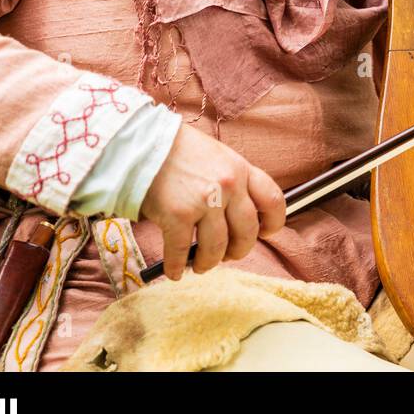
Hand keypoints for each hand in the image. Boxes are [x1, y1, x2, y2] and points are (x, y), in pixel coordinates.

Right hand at [139, 122, 285, 279]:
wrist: (139, 142)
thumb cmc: (175, 150)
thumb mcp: (215, 156)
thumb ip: (230, 181)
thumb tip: (235, 215)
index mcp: (240, 168)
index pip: (273, 200)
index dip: (273, 222)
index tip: (265, 233)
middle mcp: (228, 185)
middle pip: (247, 232)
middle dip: (239, 250)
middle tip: (227, 255)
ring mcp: (205, 201)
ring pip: (218, 247)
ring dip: (209, 262)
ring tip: (200, 264)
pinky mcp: (178, 215)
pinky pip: (182, 252)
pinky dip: (177, 266)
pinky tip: (174, 271)